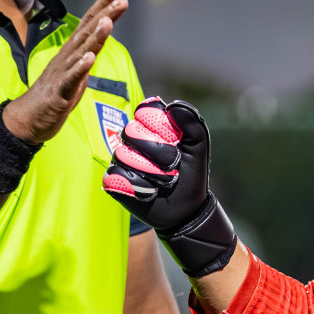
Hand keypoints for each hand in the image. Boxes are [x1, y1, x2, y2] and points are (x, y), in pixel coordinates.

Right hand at [2, 0, 125, 144]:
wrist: (28, 119)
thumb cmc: (56, 94)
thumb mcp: (78, 70)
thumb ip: (90, 52)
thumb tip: (105, 35)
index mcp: (73, 51)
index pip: (89, 23)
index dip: (103, 5)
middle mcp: (67, 57)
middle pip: (87, 31)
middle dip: (104, 12)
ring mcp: (62, 73)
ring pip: (80, 51)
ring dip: (95, 36)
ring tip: (108, 21)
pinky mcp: (59, 92)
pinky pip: (70, 78)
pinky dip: (80, 68)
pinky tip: (89, 58)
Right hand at [101, 97, 236, 275]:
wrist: (186, 208)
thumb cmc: (191, 175)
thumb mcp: (198, 148)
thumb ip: (192, 125)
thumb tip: (173, 106)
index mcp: (152, 127)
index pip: (145, 112)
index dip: (160, 126)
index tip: (176, 141)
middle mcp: (132, 140)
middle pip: (132, 132)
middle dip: (159, 152)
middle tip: (174, 166)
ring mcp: (121, 160)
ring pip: (123, 155)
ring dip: (152, 172)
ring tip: (165, 182)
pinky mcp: (114, 180)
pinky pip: (115, 176)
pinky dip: (138, 187)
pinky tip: (150, 192)